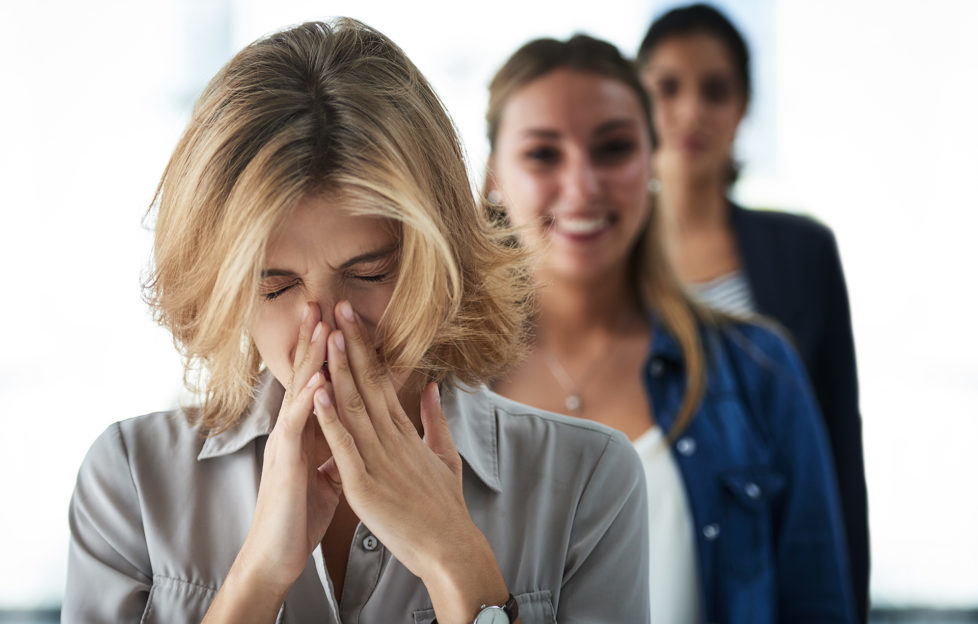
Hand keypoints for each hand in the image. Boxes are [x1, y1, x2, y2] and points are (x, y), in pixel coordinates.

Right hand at [229, 303, 340, 595]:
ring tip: (319, 325)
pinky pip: (296, 426)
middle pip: (302, 373)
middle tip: (319, 300)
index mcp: (304, 429)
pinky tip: (317, 379)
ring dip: (308, 357)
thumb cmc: (300, 513)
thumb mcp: (323, 471)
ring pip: (297, 391)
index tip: (334, 317)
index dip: (323, 348)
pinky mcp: (286, 462)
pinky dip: (307, 401)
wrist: (277, 553)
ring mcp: (285, 442)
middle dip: (311, 337)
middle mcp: (291, 428)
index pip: (314, 379)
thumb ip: (331, 445)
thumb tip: (345, 431)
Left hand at [314, 300, 509, 622]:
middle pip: (367, 384)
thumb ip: (434, 420)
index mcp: (405, 432)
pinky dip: (329, 419)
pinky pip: (343, 448)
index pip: (381, 380)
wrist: (451, 549)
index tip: (351, 318)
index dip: (364, 348)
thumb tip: (431, 387)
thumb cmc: (445, 508)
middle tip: (337, 307)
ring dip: (338, 370)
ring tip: (326, 336)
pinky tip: (318, 393)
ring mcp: (378, 461)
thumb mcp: (445, 457)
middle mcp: (392, 439)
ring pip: (354, 407)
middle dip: (350, 345)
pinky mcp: (364, 486)